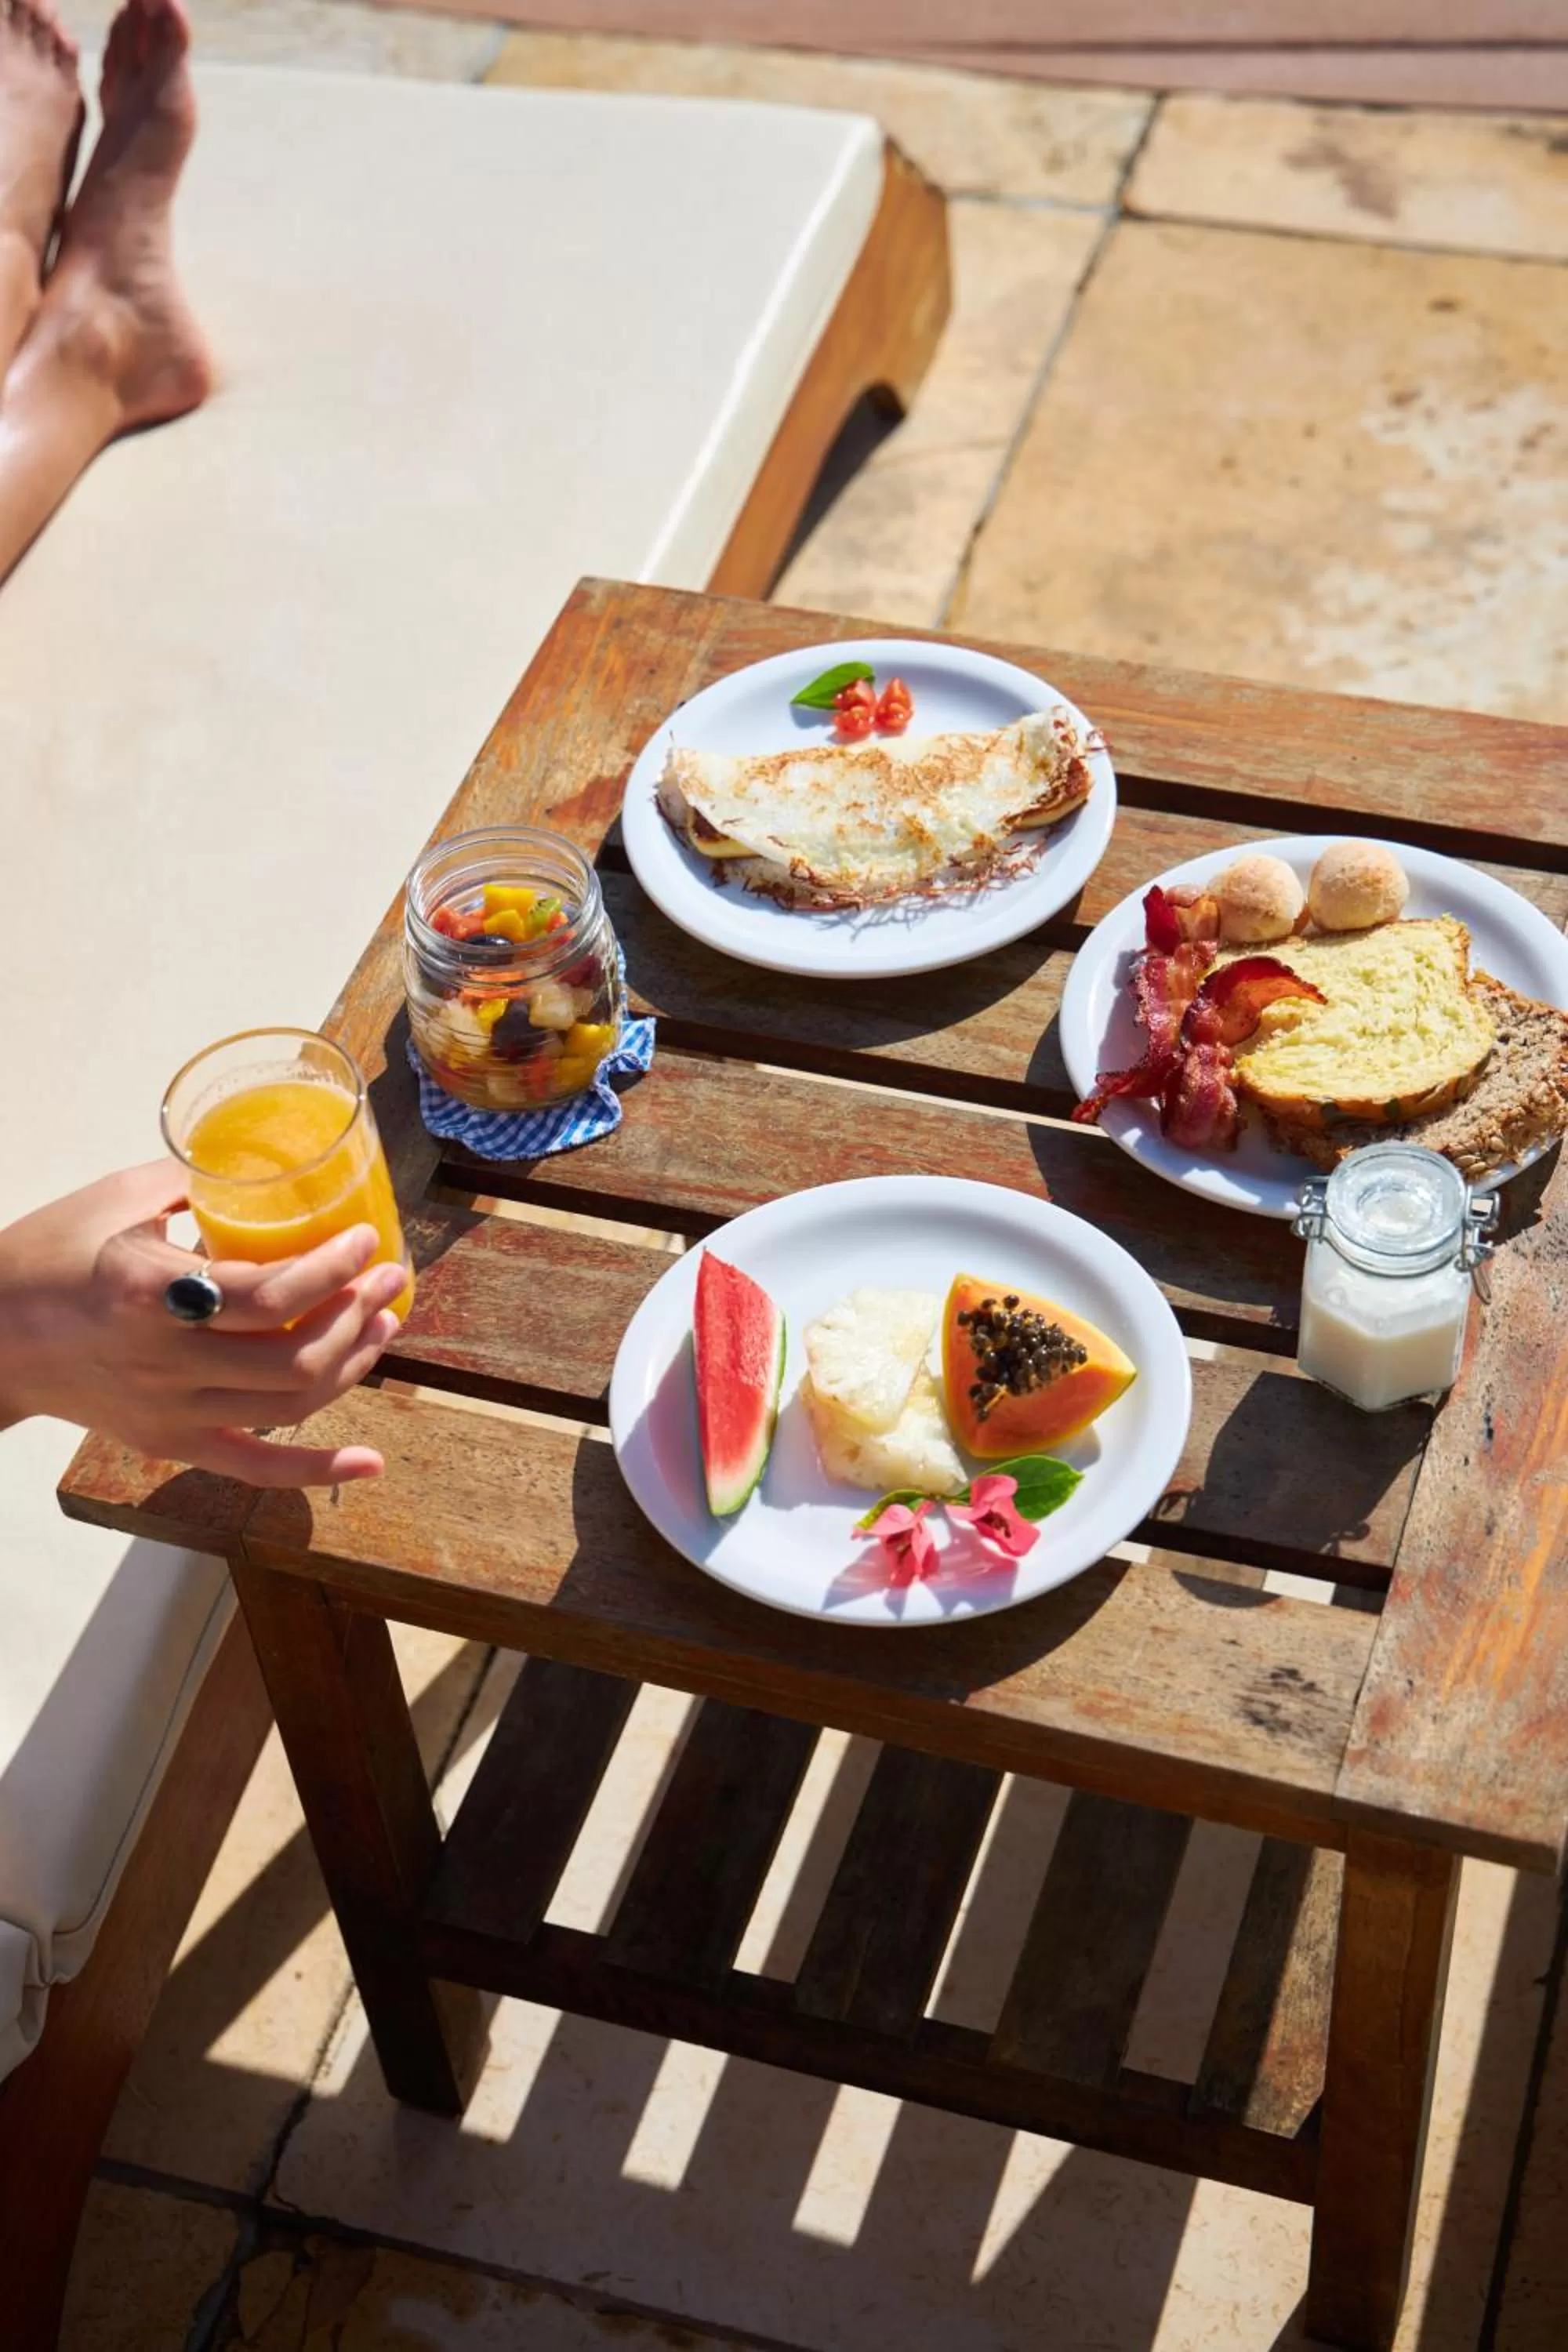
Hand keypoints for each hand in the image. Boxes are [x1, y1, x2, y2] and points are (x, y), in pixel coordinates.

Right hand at [0, 1161, 407, 1484]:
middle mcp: (163, 1362)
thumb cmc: (45, 1257)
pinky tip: (370, 1463)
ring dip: (351, 1366)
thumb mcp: (115, 1200)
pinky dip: (315, 1471)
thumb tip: (265, 1167)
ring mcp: (168, 1412)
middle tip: (389, 1279)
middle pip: (292, 1358)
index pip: (269, 1296)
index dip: (331, 1270)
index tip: (364, 1240)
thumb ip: (194, 1180)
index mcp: (151, 1295)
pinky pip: (253, 1469)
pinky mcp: (168, 1442)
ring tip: (381, 1325)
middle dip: (358, 1316)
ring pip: (287, 1406)